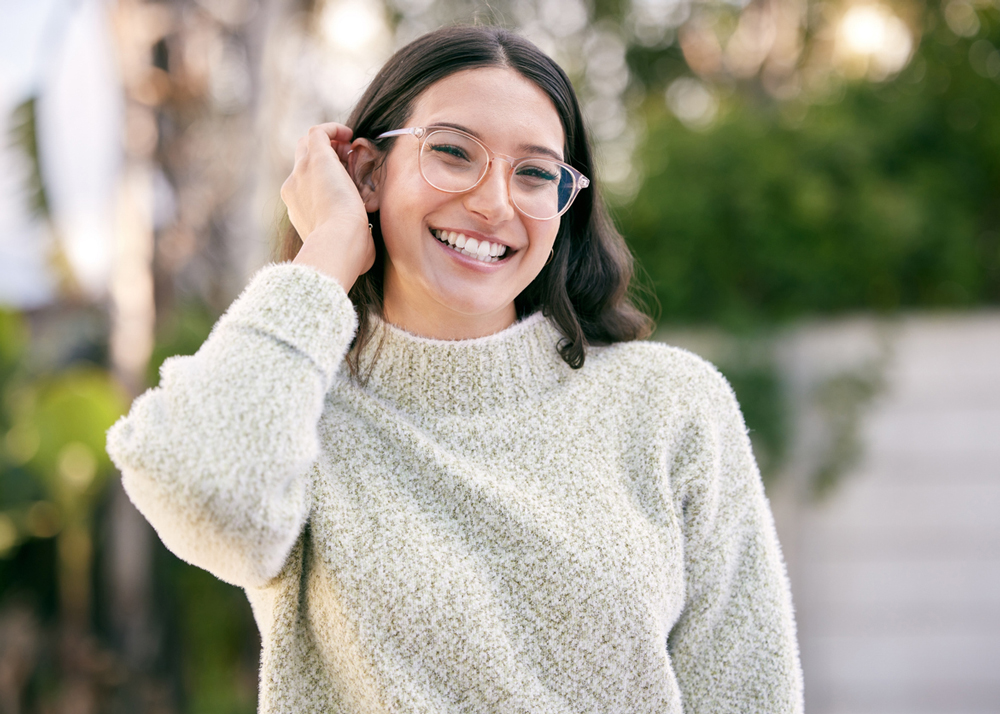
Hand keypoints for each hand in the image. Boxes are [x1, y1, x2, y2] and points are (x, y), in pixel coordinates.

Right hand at [281, 123, 376, 291]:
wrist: (338, 242)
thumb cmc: (347, 253)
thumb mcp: (348, 247)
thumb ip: (354, 242)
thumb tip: (367, 247)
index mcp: (299, 210)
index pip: (306, 184)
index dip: (325, 177)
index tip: (346, 179)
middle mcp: (294, 188)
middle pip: (302, 160)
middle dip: (324, 155)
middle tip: (347, 159)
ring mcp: (301, 172)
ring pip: (307, 144)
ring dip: (328, 141)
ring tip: (348, 144)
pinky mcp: (315, 159)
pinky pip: (318, 132)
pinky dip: (332, 129)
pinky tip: (349, 134)